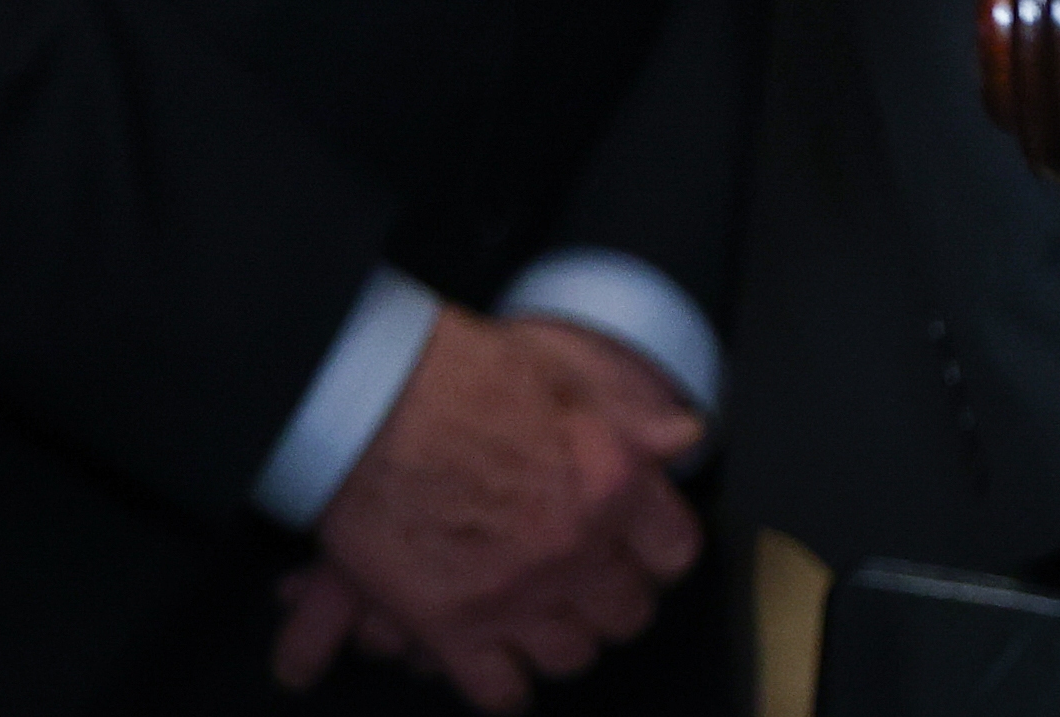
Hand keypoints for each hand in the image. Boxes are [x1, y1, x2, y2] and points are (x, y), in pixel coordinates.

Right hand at [285, 306, 704, 707]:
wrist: (371, 401)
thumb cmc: (463, 374)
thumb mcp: (567, 375)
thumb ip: (631, 419)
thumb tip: (687, 434)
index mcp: (613, 483)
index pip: (674, 551)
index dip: (659, 553)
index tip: (644, 551)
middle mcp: (575, 548)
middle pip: (625, 612)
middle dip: (612, 601)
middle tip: (592, 588)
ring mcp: (516, 594)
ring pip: (571, 655)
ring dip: (562, 642)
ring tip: (547, 624)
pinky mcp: (453, 626)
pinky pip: (500, 689)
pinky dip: (504, 686)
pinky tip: (500, 670)